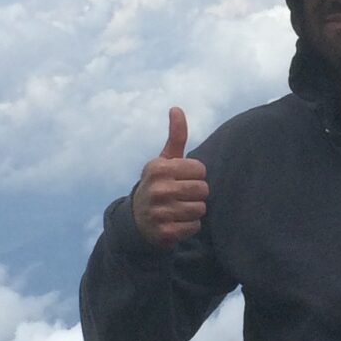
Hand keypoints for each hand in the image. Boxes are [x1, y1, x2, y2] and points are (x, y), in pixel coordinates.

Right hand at [132, 106, 208, 249]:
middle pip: (203, 190)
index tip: (181, 179)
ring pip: (200, 209)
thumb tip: (176, 108)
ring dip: (194, 210)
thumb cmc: (158, 184)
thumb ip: (176, 136)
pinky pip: (194, 226)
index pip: (200, 169)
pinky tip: (176, 222)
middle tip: (182, 196)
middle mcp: (156, 189)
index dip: (195, 175)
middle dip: (197, 193)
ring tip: (179, 208)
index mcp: (158, 168)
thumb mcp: (164, 160)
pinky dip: (189, 226)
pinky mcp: (164, 232)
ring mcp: (159, 212)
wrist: (137, 221)